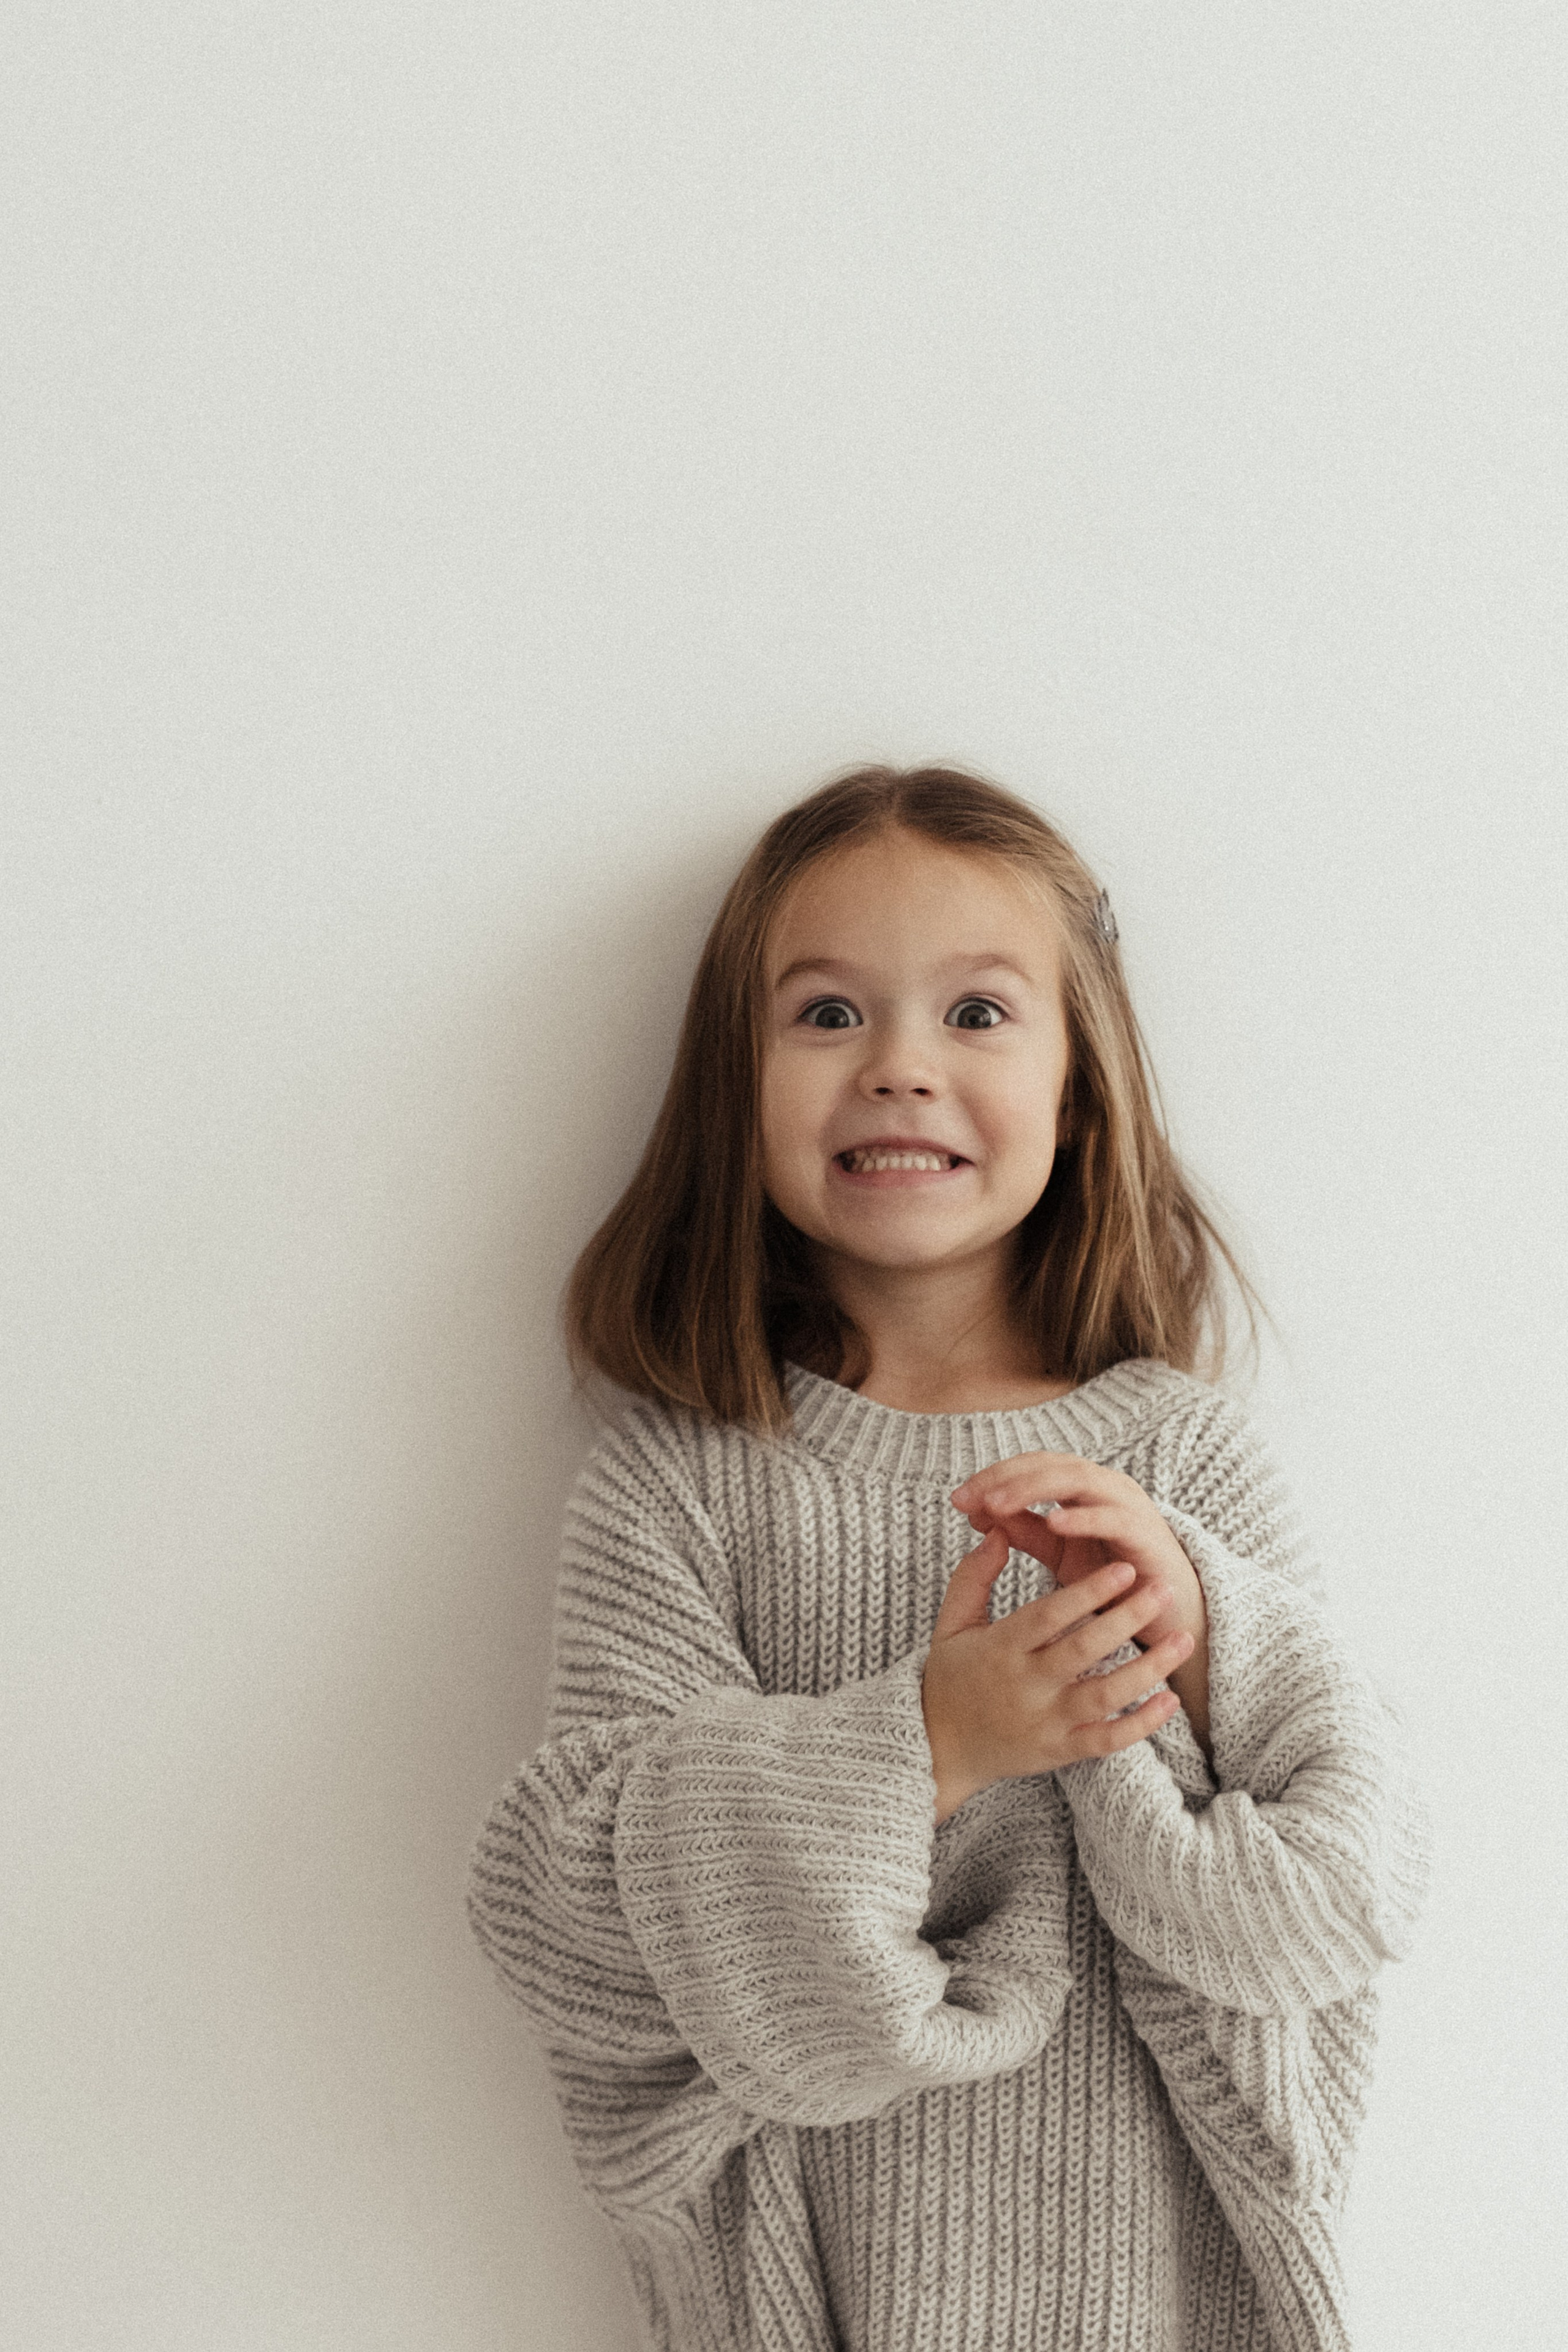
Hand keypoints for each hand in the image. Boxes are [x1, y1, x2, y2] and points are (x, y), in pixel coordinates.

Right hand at [948, 1452, 1210, 1756]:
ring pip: (1105, 1695)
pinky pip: (1107, 1741)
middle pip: (1085, 1649)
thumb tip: (997, 1531)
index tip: (1123, 1567)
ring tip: (1183, 1640)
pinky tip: (1170, 1700)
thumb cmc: (948, 1678)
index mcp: (1001, 1648)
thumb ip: (972, 1576)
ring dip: (1149, 1668)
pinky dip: (1141, 1725)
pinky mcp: (1059, 1751)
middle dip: (1127, 1617)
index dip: (1087, 1591)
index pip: (1049, 1615)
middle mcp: (1026, 1685)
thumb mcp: (951, 1624)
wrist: (938, 1750)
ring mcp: (1045, 1721)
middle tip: (1163, 1588)